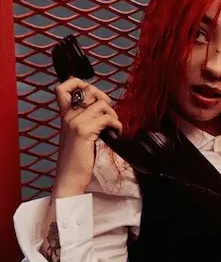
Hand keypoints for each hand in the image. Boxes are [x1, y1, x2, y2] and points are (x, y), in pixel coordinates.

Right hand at [53, 78, 122, 194]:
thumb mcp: (80, 136)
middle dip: (105, 99)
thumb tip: (104, 111)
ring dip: (114, 114)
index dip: (80, 83)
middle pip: (90, 91)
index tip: (95, 97)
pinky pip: (107, 118)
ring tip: (115, 127)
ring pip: (102, 104)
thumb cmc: (77, 160)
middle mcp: (68, 116)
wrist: (69, 178)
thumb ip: (87, 121)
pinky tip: (117, 133)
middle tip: (110, 115)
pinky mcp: (84, 132)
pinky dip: (117, 124)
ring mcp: (75, 123)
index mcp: (65, 116)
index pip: (63, 87)